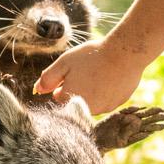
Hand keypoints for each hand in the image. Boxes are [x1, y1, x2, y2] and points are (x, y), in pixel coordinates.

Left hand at [35, 36, 149, 114]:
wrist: (126, 54)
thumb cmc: (93, 56)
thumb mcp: (64, 63)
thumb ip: (48, 78)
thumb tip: (37, 90)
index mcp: (71, 100)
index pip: (59, 97)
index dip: (63, 84)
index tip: (71, 72)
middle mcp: (87, 109)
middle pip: (76, 101)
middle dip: (77, 89)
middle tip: (86, 71)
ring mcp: (105, 108)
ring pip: (92, 102)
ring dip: (92, 92)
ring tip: (99, 73)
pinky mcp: (118, 103)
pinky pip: (107, 100)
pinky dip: (106, 91)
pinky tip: (110, 77)